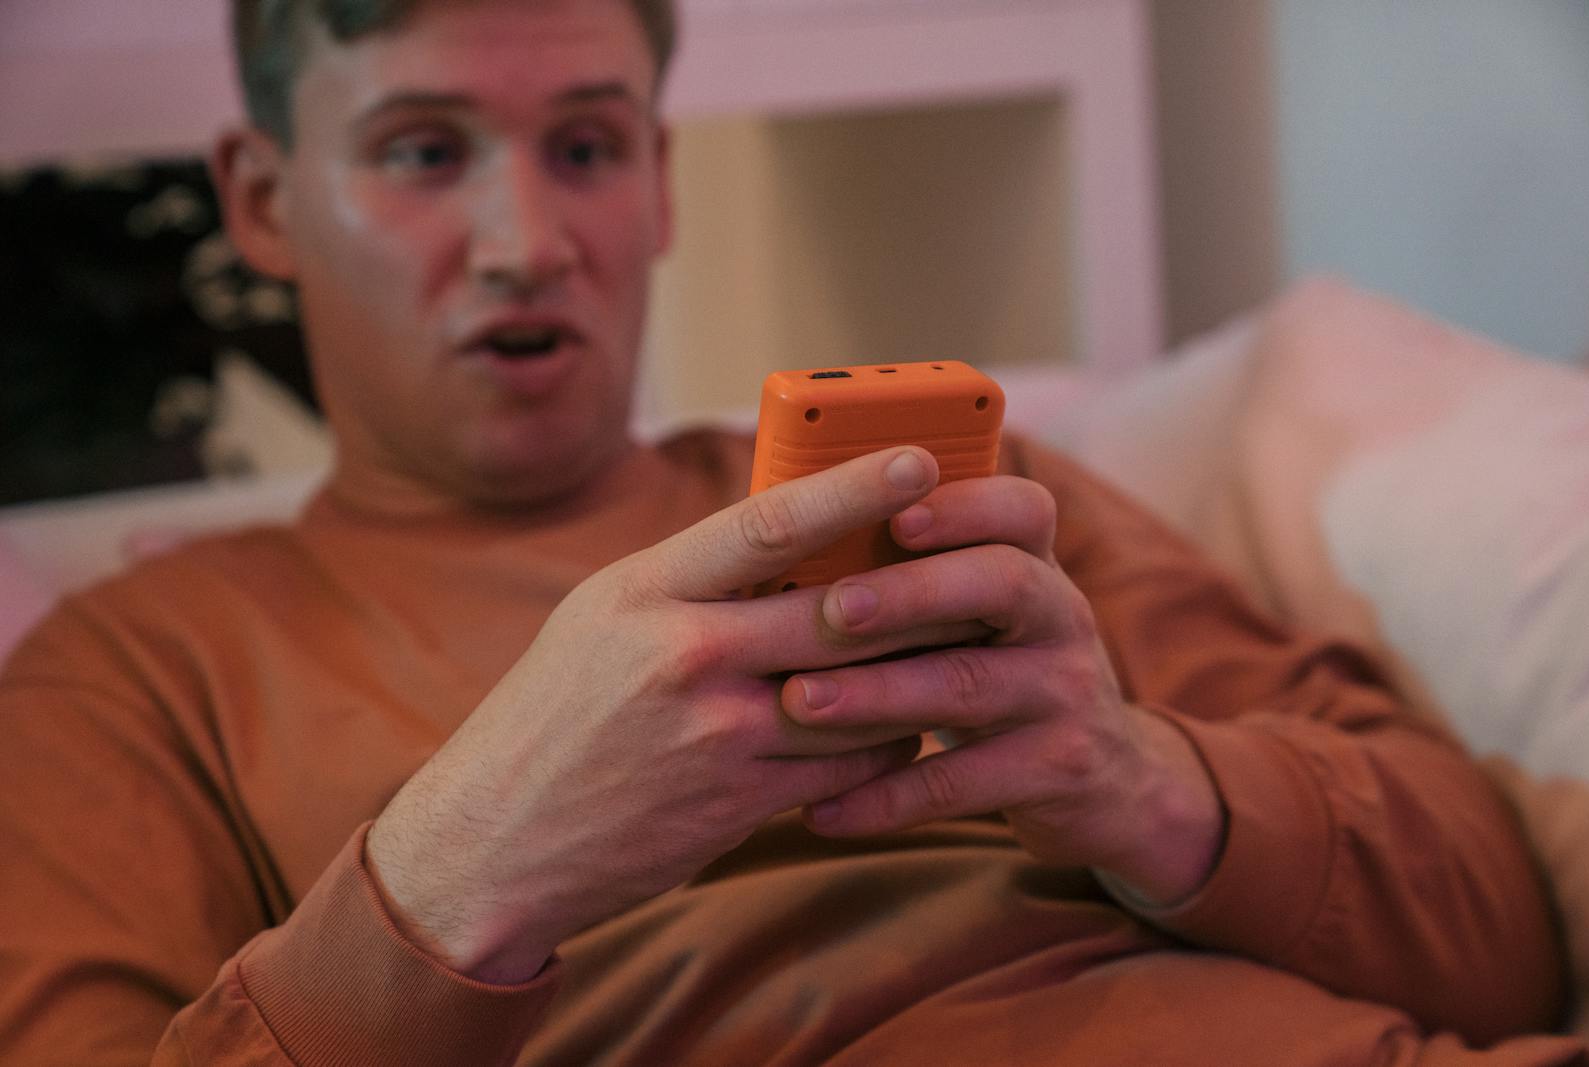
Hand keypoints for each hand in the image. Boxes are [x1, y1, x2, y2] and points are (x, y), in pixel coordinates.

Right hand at [366, 447, 991, 982]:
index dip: (852, 489)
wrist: (496, 841)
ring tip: (952, 653)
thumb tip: (793, 536)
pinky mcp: (739, 802)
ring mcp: (715, 733)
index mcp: (646, 592)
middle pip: (838, 612)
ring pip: (862, 695)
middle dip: (922, 592)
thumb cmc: (555, 714)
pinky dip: (886, 747)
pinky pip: (849, 767)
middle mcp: (683, 654)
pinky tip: (900, 732)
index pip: (767, 524)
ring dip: (915, 677)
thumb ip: (692, 581)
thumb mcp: (602, 618)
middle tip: (982, 571)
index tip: (919, 462)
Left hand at [779, 475, 1225, 906]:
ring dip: (879, 694)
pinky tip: (824, 811)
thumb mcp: (982, 611)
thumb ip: (919, 571)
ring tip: (800, 702)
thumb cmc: (998, 668)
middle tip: (832, 609)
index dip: (962, 507)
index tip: (893, 517)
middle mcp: (1062, 616)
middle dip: (910, 593)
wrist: (1107, 778)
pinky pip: (965, 782)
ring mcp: (1065, 694)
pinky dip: (890, 797)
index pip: (1021, 510)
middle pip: (1000, 583)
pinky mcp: (1058, 770)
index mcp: (1036, 562)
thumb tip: (788, 533)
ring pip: (970, 685)